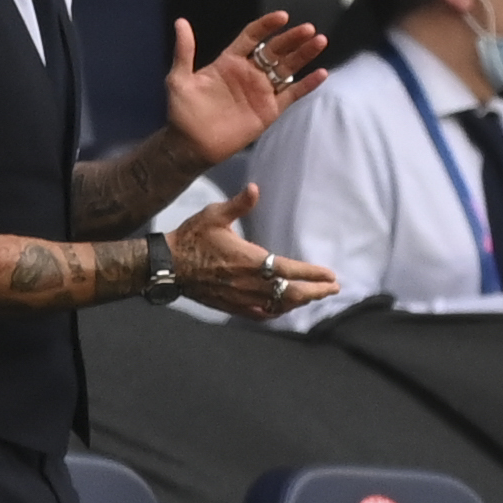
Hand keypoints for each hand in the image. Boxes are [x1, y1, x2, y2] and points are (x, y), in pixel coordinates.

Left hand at [165, 12, 329, 166]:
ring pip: (287, 68)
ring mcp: (261, 91)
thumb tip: (180, 22)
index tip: (282, 17)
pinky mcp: (270, 110)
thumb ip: (184, 51)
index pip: (252, 36)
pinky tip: (321, 73)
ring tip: (320, 41)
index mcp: (230, 61)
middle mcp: (249, 72)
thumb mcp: (179, 79)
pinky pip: (292, 94)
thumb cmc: (182, 112)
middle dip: (292, 38)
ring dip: (304, 55)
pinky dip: (307, 85)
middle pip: (275, 50)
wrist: (190, 145)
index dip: (267, 25)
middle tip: (309, 29)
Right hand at [167, 185, 337, 319]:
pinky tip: (286, 307)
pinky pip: (262, 314)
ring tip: (316, 295)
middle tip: (333, 288)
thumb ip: (238, 205)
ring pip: (279, 306)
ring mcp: (241, 298)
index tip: (331, 275)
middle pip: (291, 293)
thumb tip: (254, 188)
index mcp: (249, 260)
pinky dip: (279, 311)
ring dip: (301, 301)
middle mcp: (249, 283)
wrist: (169, 266)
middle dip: (315, 291)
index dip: (312, 274)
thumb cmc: (192, 237)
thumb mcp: (214, 215)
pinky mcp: (233, 307)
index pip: (289, 270)